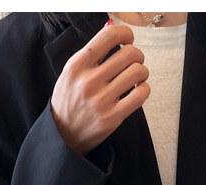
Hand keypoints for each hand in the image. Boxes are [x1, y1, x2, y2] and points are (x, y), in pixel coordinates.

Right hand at [51, 22, 149, 155]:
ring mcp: (101, 101)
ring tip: (135, 77)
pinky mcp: (112, 118)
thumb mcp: (70, 74)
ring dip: (142, 72)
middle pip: (129, 53)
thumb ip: (90, 52)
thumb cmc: (67, 103)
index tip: (127, 40)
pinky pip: (140, 95)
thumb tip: (111, 26)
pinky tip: (137, 91)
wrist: (61, 137)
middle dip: (136, 55)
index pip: (110, 36)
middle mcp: (88, 82)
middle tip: (133, 62)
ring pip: (138, 72)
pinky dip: (144, 89)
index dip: (125, 34)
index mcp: (76, 66)